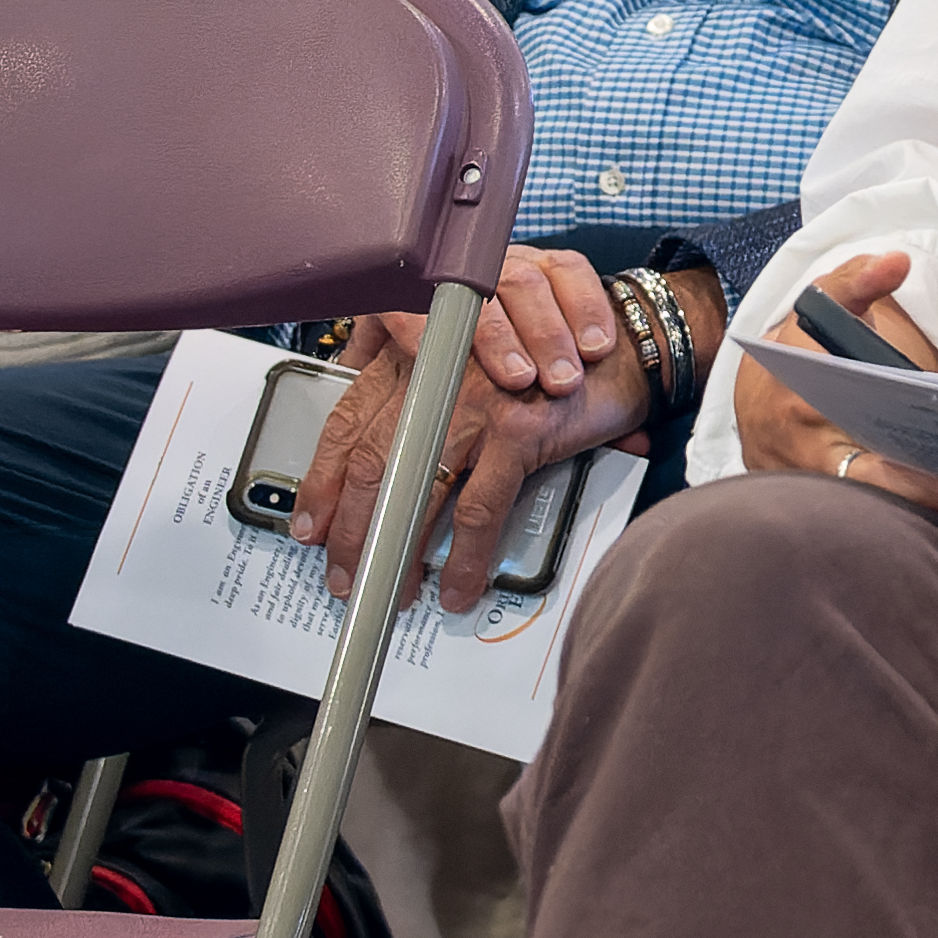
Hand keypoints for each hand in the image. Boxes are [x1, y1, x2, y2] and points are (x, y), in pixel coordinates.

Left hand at [298, 261, 675, 611]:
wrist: (627, 346)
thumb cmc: (554, 356)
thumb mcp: (479, 364)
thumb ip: (435, 397)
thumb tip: (395, 464)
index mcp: (419, 354)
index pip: (349, 419)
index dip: (323, 478)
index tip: (310, 524)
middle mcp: (439, 372)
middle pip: (372, 460)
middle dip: (352, 530)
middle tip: (346, 575)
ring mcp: (476, 401)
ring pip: (413, 486)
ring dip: (397, 551)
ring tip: (394, 591)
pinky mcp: (519, 431)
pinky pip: (479, 509)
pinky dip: (464, 557)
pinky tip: (456, 585)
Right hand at [724, 251, 937, 523]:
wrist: (755, 390)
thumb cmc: (801, 344)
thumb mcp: (820, 301)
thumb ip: (858, 279)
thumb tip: (898, 262)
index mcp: (802, 396)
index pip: (859, 421)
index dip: (903, 439)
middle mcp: (801, 448)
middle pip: (868, 480)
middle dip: (925, 493)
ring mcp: (807, 483)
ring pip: (869, 505)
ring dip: (921, 510)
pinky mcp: (819, 502)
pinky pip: (865, 515)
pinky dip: (906, 515)